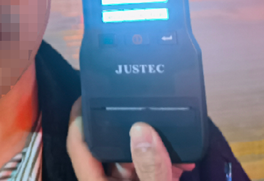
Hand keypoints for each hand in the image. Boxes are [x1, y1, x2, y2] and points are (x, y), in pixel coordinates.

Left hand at [66, 97, 194, 180]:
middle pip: (110, 147)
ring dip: (154, 147)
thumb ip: (151, 169)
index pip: (78, 147)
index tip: (89, 92)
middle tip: (145, 106)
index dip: (79, 118)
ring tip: (175, 134)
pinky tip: (185, 161)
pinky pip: (151, 171)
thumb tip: (141, 130)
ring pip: (134, 158)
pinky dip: (166, 163)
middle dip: (130, 129)